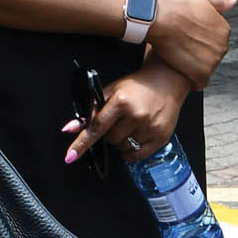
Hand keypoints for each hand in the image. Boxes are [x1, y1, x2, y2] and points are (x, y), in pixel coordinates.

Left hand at [62, 60, 188, 163]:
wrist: (167, 80)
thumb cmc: (137, 86)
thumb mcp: (112, 91)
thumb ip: (91, 110)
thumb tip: (70, 128)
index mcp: (122, 102)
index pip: (96, 127)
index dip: (81, 143)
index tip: (70, 156)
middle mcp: (136, 116)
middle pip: (111, 139)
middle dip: (110, 133)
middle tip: (120, 120)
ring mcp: (150, 128)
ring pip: (124, 148)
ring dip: (123, 141)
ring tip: (132, 125)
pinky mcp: (161, 137)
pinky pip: (138, 155)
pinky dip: (132, 152)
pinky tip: (136, 138)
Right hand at [145, 0, 237, 89]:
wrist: (162, 19)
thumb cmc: (178, 8)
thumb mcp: (203, 0)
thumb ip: (221, 2)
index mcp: (225, 30)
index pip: (216, 42)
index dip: (201, 42)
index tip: (190, 40)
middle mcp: (223, 47)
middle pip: (212, 56)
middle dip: (200, 55)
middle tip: (183, 50)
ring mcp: (213, 61)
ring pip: (206, 69)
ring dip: (195, 67)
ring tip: (181, 59)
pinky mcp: (201, 73)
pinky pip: (200, 83)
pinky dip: (193, 81)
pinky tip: (183, 73)